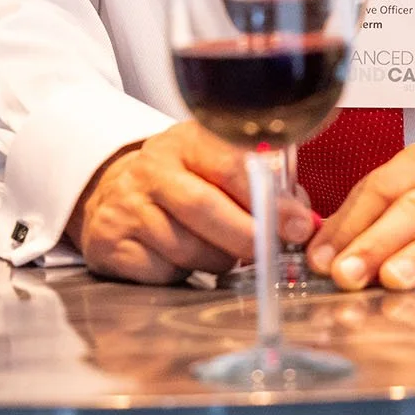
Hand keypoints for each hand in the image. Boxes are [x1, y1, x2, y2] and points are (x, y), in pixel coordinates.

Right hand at [66, 122, 314, 283]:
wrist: (114, 193)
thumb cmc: (183, 182)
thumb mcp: (216, 166)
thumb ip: (261, 186)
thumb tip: (303, 220)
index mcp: (184, 141)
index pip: (229, 164)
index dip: (268, 199)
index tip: (297, 224)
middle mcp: (151, 168)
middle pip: (205, 207)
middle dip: (249, 236)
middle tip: (273, 253)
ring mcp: (127, 205)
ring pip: (188, 248)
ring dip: (218, 260)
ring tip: (222, 251)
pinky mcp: (111, 242)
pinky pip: (163, 271)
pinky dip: (184, 274)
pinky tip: (184, 258)